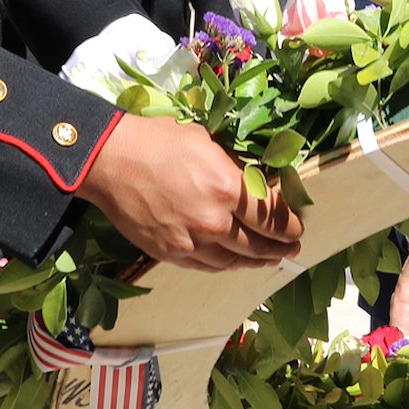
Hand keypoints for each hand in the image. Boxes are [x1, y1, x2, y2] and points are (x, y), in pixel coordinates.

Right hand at [79, 113, 302, 270]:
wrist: (110, 161)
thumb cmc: (158, 141)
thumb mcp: (206, 143)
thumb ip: (233, 169)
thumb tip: (252, 185)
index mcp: (227, 188)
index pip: (272, 215)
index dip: (289, 224)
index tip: (298, 226)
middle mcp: (214, 221)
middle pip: (258, 244)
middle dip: (280, 247)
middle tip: (293, 248)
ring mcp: (191, 242)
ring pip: (234, 261)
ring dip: (256, 261)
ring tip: (270, 259)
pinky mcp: (170, 254)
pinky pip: (207, 267)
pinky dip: (225, 266)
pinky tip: (234, 262)